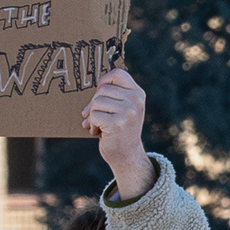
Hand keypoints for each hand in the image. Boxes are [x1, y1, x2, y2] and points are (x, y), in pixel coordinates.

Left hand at [84, 67, 151, 197]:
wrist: (126, 155)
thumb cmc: (120, 129)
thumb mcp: (123, 107)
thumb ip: (113, 94)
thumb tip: (95, 83)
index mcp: (138, 94)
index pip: (118, 74)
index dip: (104, 80)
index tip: (99, 90)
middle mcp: (136, 101)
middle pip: (103, 89)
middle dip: (94, 103)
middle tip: (94, 115)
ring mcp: (129, 112)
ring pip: (97, 102)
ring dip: (92, 115)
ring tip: (98, 125)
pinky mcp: (118, 124)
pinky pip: (95, 116)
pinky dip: (92, 124)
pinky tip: (98, 131)